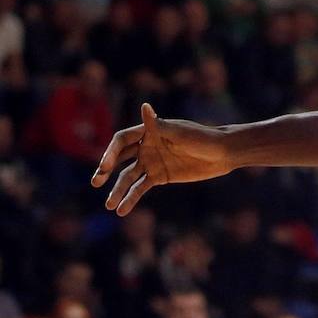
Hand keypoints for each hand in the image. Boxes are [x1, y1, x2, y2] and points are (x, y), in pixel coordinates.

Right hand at [91, 102, 234, 214]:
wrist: (220, 154)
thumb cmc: (201, 137)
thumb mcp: (179, 132)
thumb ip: (159, 125)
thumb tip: (144, 106)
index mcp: (150, 131)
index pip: (122, 140)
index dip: (111, 152)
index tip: (105, 167)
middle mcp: (147, 146)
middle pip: (120, 158)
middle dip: (105, 169)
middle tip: (96, 181)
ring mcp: (152, 162)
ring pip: (128, 176)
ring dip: (117, 190)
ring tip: (109, 205)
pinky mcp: (159, 177)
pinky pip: (140, 188)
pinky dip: (131, 198)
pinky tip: (122, 210)